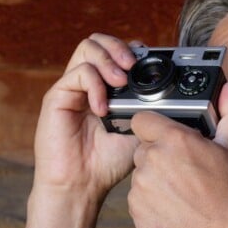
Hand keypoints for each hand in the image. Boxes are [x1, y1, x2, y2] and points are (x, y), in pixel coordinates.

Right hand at [32, 33, 139, 205]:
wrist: (82, 186)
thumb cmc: (107, 163)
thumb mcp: (139, 131)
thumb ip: (148, 107)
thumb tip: (170, 91)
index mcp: (105, 87)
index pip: (116, 52)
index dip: (132, 50)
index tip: (149, 63)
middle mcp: (87, 83)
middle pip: (99, 41)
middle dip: (119, 47)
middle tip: (132, 65)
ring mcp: (71, 88)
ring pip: (87, 47)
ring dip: (108, 59)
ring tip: (120, 81)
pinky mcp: (57, 96)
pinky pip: (78, 73)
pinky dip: (95, 85)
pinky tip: (102, 109)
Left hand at [129, 82, 227, 227]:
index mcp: (171, 140)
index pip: (142, 120)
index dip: (152, 127)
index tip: (165, 137)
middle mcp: (150, 160)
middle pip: (142, 149)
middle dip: (157, 156)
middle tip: (181, 170)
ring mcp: (140, 188)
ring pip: (140, 176)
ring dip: (153, 181)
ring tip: (180, 193)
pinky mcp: (135, 213)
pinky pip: (137, 202)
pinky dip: (151, 204)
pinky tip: (173, 209)